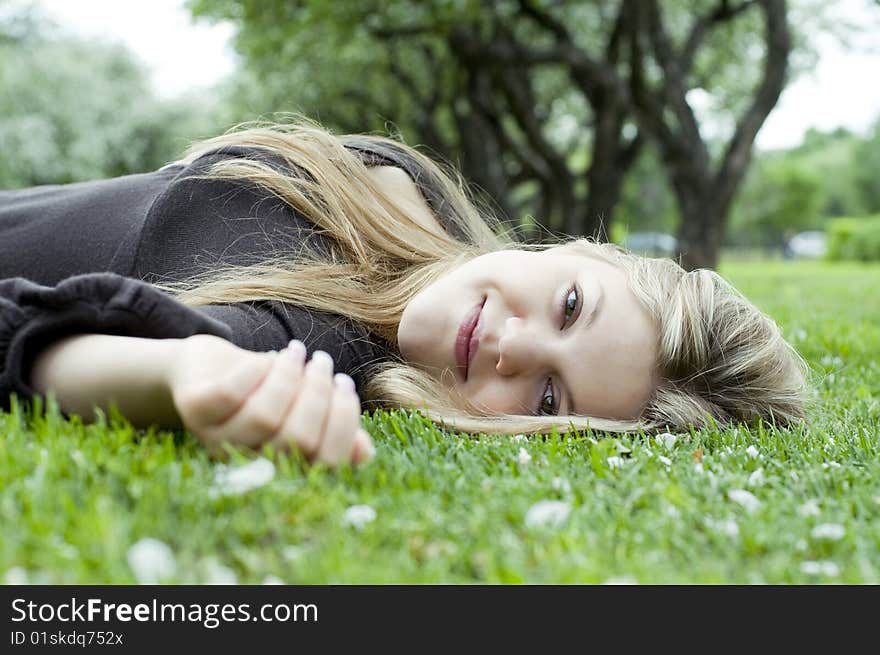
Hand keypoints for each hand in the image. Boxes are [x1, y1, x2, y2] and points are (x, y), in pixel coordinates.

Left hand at [165, 334, 373, 464]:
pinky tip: (267, 357)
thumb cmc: (261, 388)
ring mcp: (216, 438)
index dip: (342, 423)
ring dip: (288, 378)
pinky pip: (229, 395)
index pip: (324, 462)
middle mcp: (247, 463)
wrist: (204, 368)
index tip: (345, 384)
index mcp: (280, 467)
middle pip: (295, 439)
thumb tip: (364, 452)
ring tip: (297, 351)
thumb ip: (332, 429)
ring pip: (263, 416)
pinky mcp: (193, 410)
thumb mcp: (301, 408)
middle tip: (323, 362)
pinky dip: (255, 371)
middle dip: (317, 395)